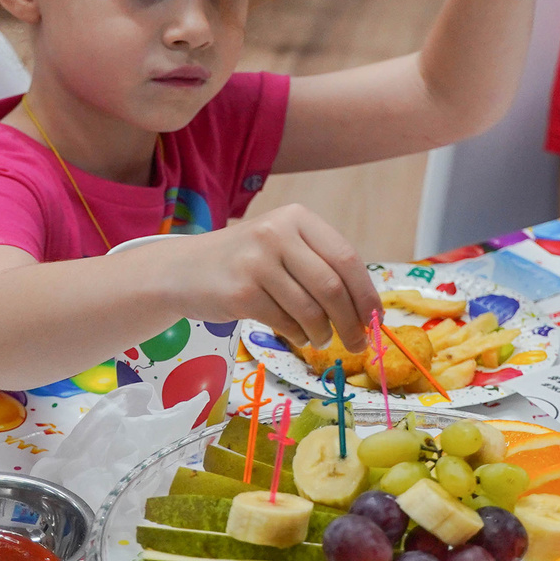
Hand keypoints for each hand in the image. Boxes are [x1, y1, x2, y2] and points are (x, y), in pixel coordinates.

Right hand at [160, 204, 380, 353]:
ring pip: (310, 310)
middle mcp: (277, 233)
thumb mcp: (283, 246)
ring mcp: (256, 261)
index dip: (366, 293)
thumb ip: (321, 265)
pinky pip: (286, 323)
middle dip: (351, 322)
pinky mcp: (240, 292)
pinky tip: (296, 335)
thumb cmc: (244, 261)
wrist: (184, 270)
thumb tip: (367, 309)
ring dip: (323, 333)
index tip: (376, 318)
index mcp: (297, 217)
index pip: (346, 257)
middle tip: (358, 343)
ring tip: (321, 339)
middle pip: (332, 287)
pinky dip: (298, 336)